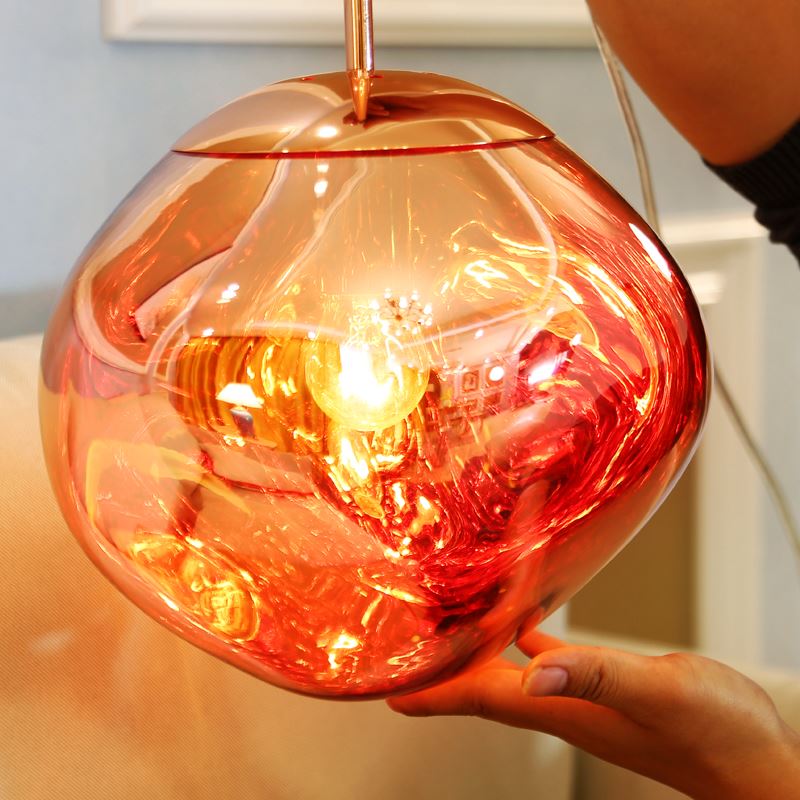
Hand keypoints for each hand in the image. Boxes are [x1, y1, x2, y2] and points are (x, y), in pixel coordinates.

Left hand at [387, 630, 799, 798]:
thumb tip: (535, 670)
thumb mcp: (661, 692)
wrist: (755, 763)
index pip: (479, 694)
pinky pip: (550, 655)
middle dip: (442, 666)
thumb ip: (600, 676)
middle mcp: (562, 704)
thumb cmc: (718, 736)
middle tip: (404, 647)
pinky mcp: (605, 686)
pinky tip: (526, 617)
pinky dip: (529, 634)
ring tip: (450, 624)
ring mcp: (582, 697)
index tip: (386, 688)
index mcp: (563, 707)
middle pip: (482, 682)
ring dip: (479, 647)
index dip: (431, 688)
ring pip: (510, 667)